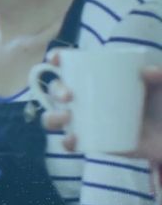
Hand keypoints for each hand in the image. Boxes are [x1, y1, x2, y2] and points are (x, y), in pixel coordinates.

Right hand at [43, 58, 161, 161]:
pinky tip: (73, 139)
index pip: (71, 66)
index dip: (56, 60)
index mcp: (98, 80)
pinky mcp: (92, 143)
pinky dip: (66, 142)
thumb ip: (160, 76)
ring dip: (53, 116)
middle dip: (55, 90)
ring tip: (67, 117)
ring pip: (56, 118)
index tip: (56, 59)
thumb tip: (146, 72)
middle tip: (68, 96)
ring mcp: (86, 122)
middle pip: (57, 91)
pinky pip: (71, 144)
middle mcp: (86, 100)